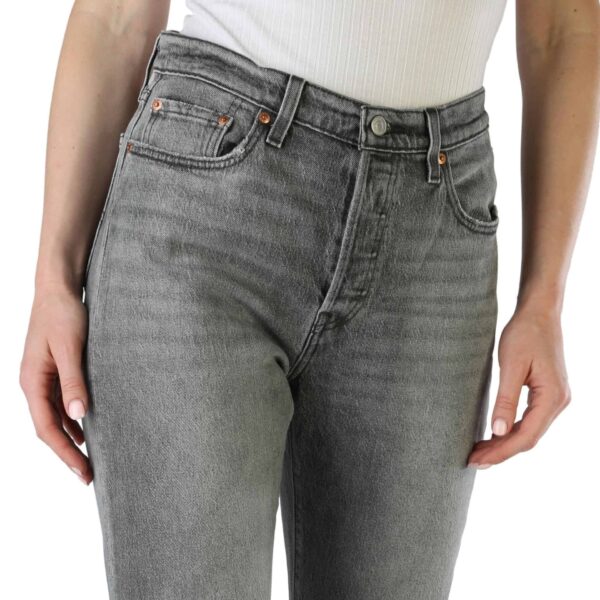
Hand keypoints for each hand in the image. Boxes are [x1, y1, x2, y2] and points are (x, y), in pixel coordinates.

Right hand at [19, 285, 91, 483]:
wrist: (59, 287)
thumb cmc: (64, 313)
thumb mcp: (72, 348)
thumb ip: (74, 382)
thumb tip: (79, 416)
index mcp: (32, 381)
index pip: (46, 428)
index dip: (65, 453)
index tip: (83, 471)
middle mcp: (34, 383)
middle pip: (48, 427)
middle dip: (68, 452)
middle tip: (90, 474)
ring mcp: (42, 377)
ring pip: (54, 416)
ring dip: (70, 437)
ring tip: (90, 457)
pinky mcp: (54, 370)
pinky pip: (60, 402)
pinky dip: (72, 418)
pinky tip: (86, 427)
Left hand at [468, 305, 570, 468]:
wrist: (539, 312)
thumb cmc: (524, 333)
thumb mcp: (511, 366)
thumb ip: (505, 399)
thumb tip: (498, 431)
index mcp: (552, 398)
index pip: (525, 437)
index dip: (500, 452)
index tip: (477, 460)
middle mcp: (559, 402)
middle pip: (528, 438)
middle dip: (500, 452)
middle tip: (472, 461)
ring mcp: (555, 399)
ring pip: (530, 431)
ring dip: (505, 443)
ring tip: (479, 452)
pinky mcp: (547, 393)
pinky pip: (530, 420)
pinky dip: (511, 430)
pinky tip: (494, 434)